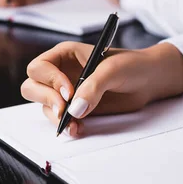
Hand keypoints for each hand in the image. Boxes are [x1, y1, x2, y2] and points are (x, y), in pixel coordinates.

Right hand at [21, 41, 182, 136]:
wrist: (150, 80)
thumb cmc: (132, 65)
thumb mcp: (113, 70)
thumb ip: (93, 87)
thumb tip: (75, 109)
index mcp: (65, 54)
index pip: (40, 67)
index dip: (49, 81)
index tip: (69, 93)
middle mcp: (61, 72)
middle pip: (32, 86)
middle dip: (45, 99)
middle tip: (64, 110)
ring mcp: (67, 91)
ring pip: (44, 105)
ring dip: (55, 117)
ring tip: (74, 125)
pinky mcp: (76, 108)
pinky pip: (60, 119)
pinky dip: (66, 126)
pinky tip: (79, 128)